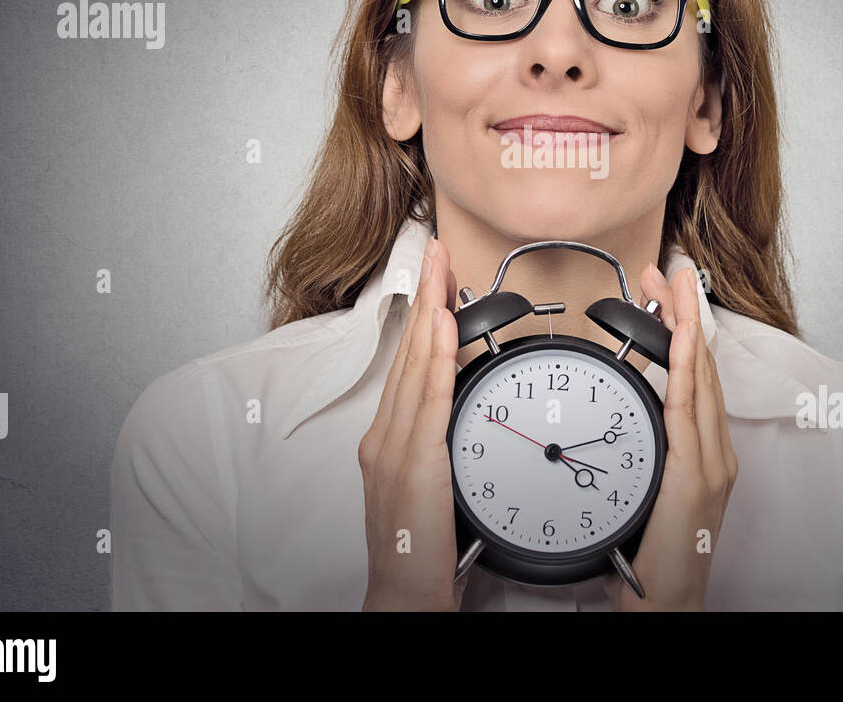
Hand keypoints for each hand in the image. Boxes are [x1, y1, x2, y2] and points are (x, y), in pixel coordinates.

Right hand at [357, 236, 463, 610]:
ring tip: (441, 270)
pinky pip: (428, 399)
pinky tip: (443, 327)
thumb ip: (435, 440)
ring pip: (415, 366)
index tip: (438, 277)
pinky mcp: (412, 462)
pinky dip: (436, 358)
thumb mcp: (425, 481)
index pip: (408, 361)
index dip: (423, 314)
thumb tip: (458, 407)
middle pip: (408, 352)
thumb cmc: (417, 545)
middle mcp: (384, 435)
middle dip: (425, 297)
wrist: (402, 591)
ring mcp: (393, 447)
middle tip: (436, 251)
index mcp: (388, 437)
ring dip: (430, 312)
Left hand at [601, 263, 738, 610]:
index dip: (681, 328)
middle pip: (701, 367)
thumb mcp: (645, 486)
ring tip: (676, 288)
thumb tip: (614, 421)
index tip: (664, 291)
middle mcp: (714, 450)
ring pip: (700, 381)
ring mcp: (712, 463)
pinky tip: (679, 345)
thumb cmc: (652, 553)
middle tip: (668, 271)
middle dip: (686, 314)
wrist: (668, 600)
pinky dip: (685, 374)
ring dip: (687, 328)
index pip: (691, 375)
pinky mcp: (700, 478)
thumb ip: (642, 448)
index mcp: (701, 450)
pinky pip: (689, 415)